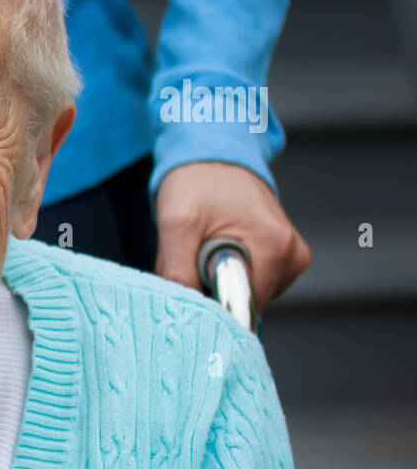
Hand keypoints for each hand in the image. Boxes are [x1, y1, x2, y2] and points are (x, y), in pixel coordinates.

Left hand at [154, 161, 310, 312]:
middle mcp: (292, 256)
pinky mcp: (282, 258)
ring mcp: (290, 258)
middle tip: (190, 260)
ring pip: (245, 295)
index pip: (243, 308)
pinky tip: (216, 250)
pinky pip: (250, 283)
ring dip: (216, 282)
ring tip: (203, 249)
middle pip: (245, 303)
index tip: (189, 290)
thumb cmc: (197, 182)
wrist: (212, 156)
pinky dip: (226, 275)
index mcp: (274, 247)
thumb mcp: (176, 223)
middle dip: (210, 292)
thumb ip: (178, 271)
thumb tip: (188, 312)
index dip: (211, 308)